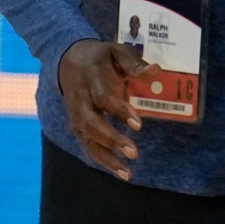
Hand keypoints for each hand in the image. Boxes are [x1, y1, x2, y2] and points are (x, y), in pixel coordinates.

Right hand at [57, 39, 149, 179]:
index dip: (119, 111)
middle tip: (133, 152)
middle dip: (111, 139)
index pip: (102, 98)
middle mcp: (80, 99)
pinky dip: (102, 159)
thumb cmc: (99, 57)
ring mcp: (75, 113)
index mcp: (91, 78)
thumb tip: (157, 71)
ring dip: (106, 157)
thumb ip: (135, 64)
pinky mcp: (76, 125)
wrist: (67, 59)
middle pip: (90, 123)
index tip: (138, 124)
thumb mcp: (117, 52)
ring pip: (87, 138)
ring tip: (127, 172)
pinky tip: (120, 170)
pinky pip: (87, 144)